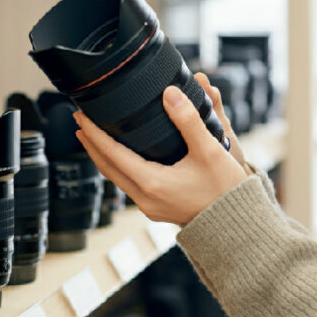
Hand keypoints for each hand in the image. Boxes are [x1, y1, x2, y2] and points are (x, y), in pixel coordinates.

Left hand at [74, 85, 246, 225]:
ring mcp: (150, 207)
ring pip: (117, 178)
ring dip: (103, 156)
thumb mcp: (209, 150)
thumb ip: (189, 120)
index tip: (81, 115)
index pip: (112, 153)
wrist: (237, 224)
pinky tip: (123, 158)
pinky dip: (119, 167)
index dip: (94, 133)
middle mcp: (145, 198)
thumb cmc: (226, 188)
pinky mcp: (157, 209)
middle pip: (107, 167)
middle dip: (92, 144)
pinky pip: (129, 185)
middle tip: (80, 121)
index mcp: (152, 183)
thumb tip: (170, 93)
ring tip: (94, 138)